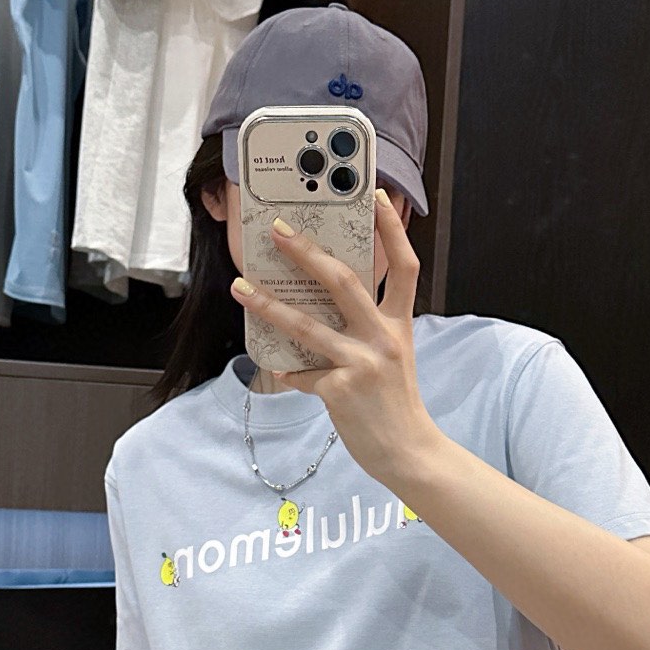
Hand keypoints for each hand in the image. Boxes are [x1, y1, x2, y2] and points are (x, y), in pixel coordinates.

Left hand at [230, 189, 446, 492]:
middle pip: (344, 281)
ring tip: (240, 288)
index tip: (377, 197)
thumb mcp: (391, 358)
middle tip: (277, 230)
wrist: (408, 453)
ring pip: (307, 325)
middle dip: (306, 252)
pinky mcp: (340, 389)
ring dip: (268, 305)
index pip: (404, 266)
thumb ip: (365, 331)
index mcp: (399, 325)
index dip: (393, 230)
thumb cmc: (395, 404)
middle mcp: (383, 338)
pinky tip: (279, 369)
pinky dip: (287, 372)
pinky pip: (301, 374)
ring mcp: (361, 363)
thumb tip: (317, 308)